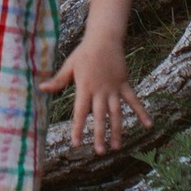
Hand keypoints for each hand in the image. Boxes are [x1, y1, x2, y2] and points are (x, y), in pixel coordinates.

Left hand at [41, 38, 143, 163]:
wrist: (104, 38)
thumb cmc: (84, 52)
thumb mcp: (69, 66)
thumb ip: (58, 80)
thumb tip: (41, 88)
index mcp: (85, 87)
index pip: (80, 112)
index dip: (78, 128)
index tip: (76, 143)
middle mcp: (100, 91)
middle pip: (100, 116)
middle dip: (100, 135)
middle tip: (100, 152)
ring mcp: (114, 88)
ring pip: (116, 113)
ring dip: (117, 130)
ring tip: (116, 147)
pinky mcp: (124, 84)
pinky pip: (134, 101)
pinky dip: (141, 112)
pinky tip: (149, 125)